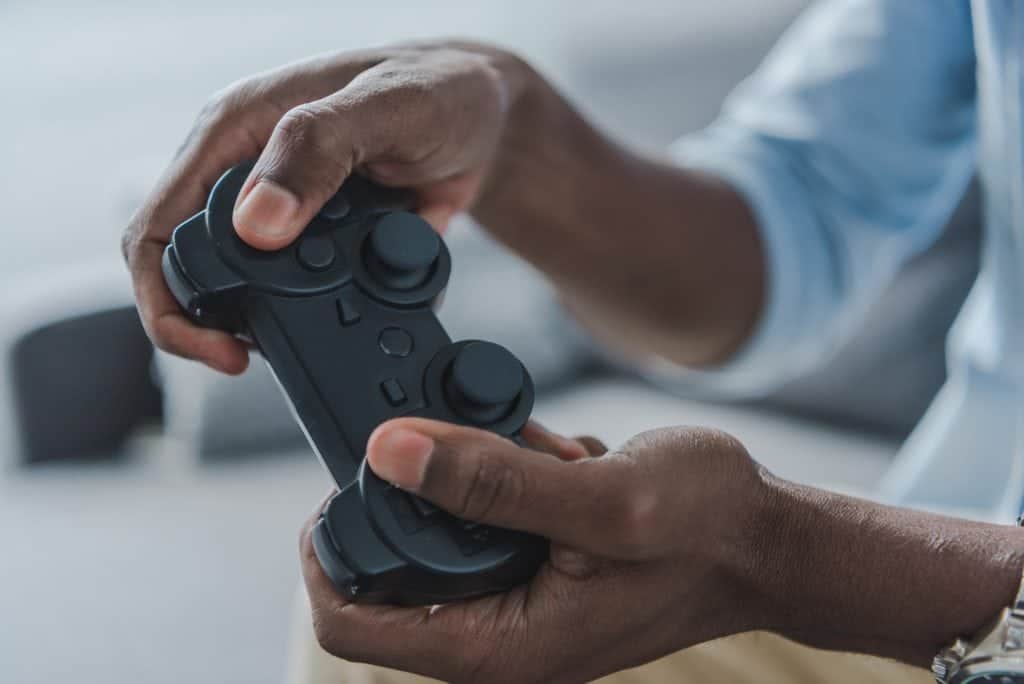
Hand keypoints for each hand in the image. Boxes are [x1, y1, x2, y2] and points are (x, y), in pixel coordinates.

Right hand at [122, 41, 527, 373]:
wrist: (490, 121)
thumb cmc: (439, 90)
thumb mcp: (385, 107)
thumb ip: (318, 150)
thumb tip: (257, 224)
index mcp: (234, 134)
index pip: (157, 226)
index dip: (167, 297)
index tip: (217, 344)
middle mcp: (248, 179)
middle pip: (192, 273)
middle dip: (216, 325)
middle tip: (255, 357)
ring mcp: (287, 217)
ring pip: (249, 294)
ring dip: (279, 325)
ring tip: (326, 330)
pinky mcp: (326, 247)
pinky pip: (309, 299)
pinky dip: (335, 318)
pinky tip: (369, 313)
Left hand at [299, 419, 769, 682]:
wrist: (768, 540)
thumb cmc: (707, 530)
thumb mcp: (602, 500)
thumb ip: (492, 482)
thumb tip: (389, 452)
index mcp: (501, 648)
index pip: (355, 624)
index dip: (328, 552)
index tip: (344, 481)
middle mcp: (499, 637)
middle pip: (390, 571)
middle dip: (416, 495)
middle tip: (458, 436)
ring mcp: (518, 603)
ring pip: (441, 535)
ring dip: (474, 479)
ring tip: (537, 451)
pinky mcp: (536, 569)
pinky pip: (486, 521)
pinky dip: (508, 477)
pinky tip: (560, 459)